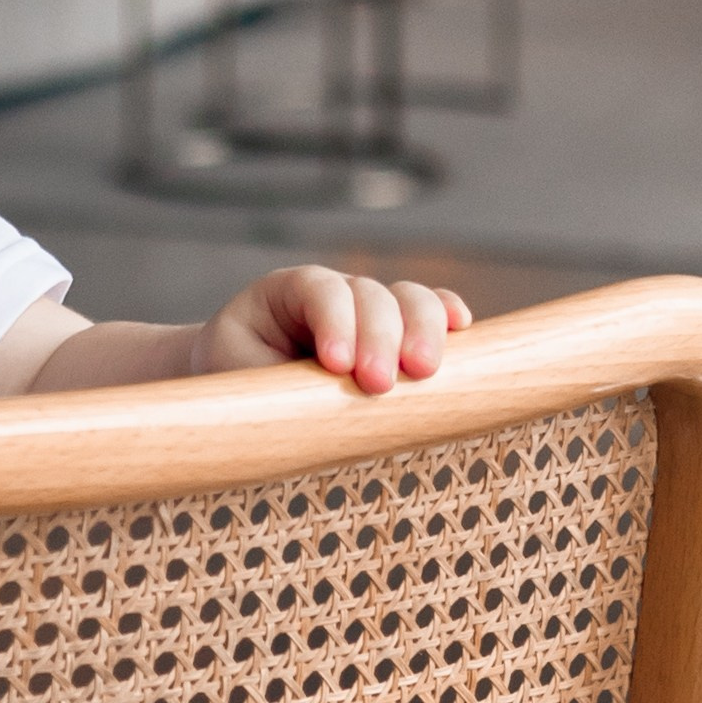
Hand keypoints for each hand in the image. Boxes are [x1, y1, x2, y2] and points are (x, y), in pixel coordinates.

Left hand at [193, 265, 472, 394]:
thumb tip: (310, 411)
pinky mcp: (401, 333)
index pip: (318, 290)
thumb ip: (274, 387)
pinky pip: (431, 312)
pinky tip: (462, 331)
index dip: (334, 321)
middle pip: (369, 294)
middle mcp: (335, 294)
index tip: (336, 365)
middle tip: (377, 384)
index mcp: (284, 294)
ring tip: (423, 372)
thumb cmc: (239, 383)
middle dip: (379, 336)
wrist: (242, 385)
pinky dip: (447, 317)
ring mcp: (372, 309)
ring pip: (407, 299)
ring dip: (420, 331)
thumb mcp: (243, 384)